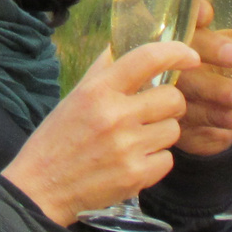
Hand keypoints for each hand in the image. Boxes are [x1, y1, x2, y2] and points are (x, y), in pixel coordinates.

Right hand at [3, 41, 199, 226]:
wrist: (40, 189)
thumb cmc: (57, 139)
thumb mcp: (75, 96)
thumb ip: (104, 71)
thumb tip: (127, 43)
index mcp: (97, 90)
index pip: (148, 58)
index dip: (177, 52)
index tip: (190, 56)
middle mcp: (114, 116)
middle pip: (173, 98)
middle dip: (169, 104)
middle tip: (152, 112)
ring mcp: (127, 148)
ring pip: (174, 130)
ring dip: (161, 134)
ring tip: (136, 140)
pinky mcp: (136, 176)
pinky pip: (168, 159)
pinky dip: (155, 161)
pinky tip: (133, 161)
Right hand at [175, 2, 231, 155]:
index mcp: (195, 32)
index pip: (184, 13)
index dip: (192, 10)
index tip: (208, 14)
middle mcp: (175, 58)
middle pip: (178, 47)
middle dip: (207, 49)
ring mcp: (172, 91)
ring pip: (185, 87)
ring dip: (215, 90)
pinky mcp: (176, 120)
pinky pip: (190, 118)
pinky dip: (215, 117)